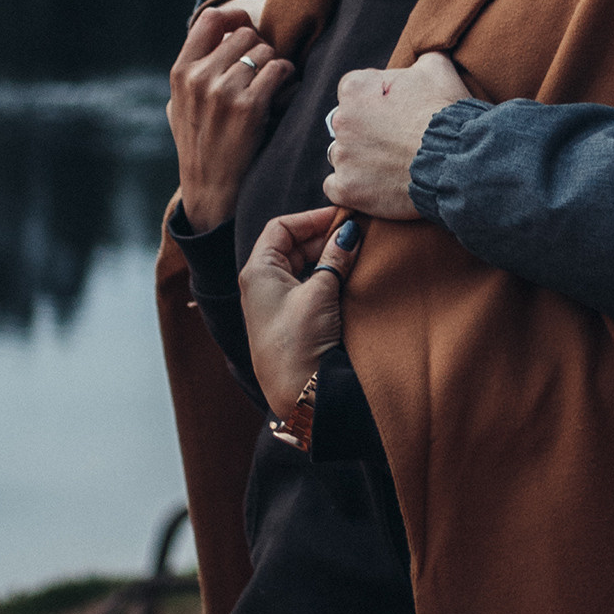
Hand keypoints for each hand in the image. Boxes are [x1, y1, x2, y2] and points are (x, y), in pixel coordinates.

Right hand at [169, 3, 291, 234]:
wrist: (211, 189)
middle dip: (259, 49)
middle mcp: (199, 78)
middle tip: (262, 70)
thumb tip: (219, 31)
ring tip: (272, 84)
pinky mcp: (250, 107)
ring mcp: (223, 91)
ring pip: (266, 51)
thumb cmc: (199, 145)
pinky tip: (283, 92)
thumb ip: (193, 70)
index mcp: (180, 73)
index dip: (235, 17)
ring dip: (275, 65)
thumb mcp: (180, 105)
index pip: (210, 20)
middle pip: (245, 34)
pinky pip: (280, 70)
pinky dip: (288, 78)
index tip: (246, 27)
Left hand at [242, 208, 361, 418]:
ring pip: (301, 267)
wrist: (298, 396)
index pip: (281, 228)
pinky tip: (348, 277)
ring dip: (326, 258)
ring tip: (356, 253)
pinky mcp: (289, 322)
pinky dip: (326, 277)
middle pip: (291, 246)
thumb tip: (349, 233)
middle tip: (356, 234)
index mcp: (258, 271)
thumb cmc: (299, 342)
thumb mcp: (320, 293)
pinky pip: (306, 287)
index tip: (343, 218)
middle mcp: (261, 285)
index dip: (312, 218)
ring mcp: (274, 304)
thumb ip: (335, 258)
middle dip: (323, 237)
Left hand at [320, 53, 472, 221]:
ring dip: (360, 159)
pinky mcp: (347, 188)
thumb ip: (419, 58)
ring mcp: (343, 156)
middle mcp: (341, 120)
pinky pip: (337, 187)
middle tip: (399, 140)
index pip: (356, 92)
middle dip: (368, 131)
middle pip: (348, 124)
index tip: (399, 114)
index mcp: (355, 88)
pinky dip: (353, 188)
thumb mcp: (437, 67)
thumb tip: (419, 58)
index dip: (378, 102)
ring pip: (342, 155)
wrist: (457, 160)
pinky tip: (376, 186)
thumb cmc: (446, 112)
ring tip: (391, 165)